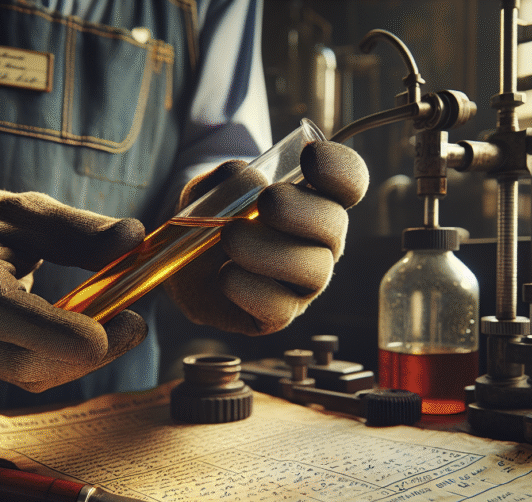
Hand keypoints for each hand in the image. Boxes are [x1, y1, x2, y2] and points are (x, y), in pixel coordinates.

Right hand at [0, 191, 147, 390]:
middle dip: (81, 352)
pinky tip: (88, 338)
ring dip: (80, 359)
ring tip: (119, 327)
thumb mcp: (30, 212)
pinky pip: (25, 375)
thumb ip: (82, 229)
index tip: (103, 335)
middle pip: (17, 356)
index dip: (54, 330)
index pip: (3, 310)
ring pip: (26, 374)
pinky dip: (64, 362)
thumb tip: (134, 237)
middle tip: (133, 325)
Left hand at [165, 141, 368, 333]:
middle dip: (300, 211)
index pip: (349, 182)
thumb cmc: (212, 217)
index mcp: (316, 200)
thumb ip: (230, 180)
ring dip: (269, 251)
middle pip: (336, 226)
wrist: (182, 258)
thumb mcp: (213, 187)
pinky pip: (279, 308)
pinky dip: (250, 288)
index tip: (309, 157)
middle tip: (266, 202)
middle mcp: (320, 241)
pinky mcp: (279, 314)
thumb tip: (252, 183)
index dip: (339, 168)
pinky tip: (225, 274)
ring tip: (229, 238)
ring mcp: (303, 282)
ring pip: (313, 271)